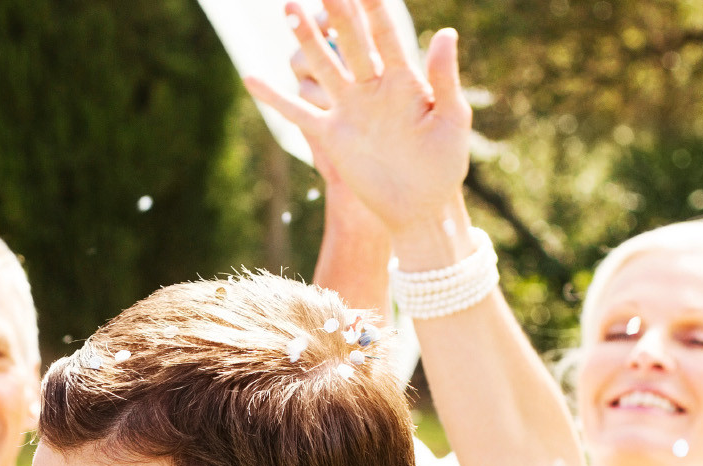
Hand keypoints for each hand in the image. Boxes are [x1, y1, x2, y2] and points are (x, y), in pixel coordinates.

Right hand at [245, 0, 473, 266]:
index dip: (373, 6)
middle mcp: (374, 88)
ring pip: (323, 66)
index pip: (386, 34)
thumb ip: (444, 77)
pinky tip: (251, 78)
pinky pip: (298, 113)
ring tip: (289, 8)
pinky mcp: (331, 136)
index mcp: (405, 80)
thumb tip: (446, 32)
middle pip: (350, 41)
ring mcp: (349, 110)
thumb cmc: (444, 164)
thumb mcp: (451, 119)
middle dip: (337, 13)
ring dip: (306, 40)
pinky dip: (274, 98)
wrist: (422, 207)